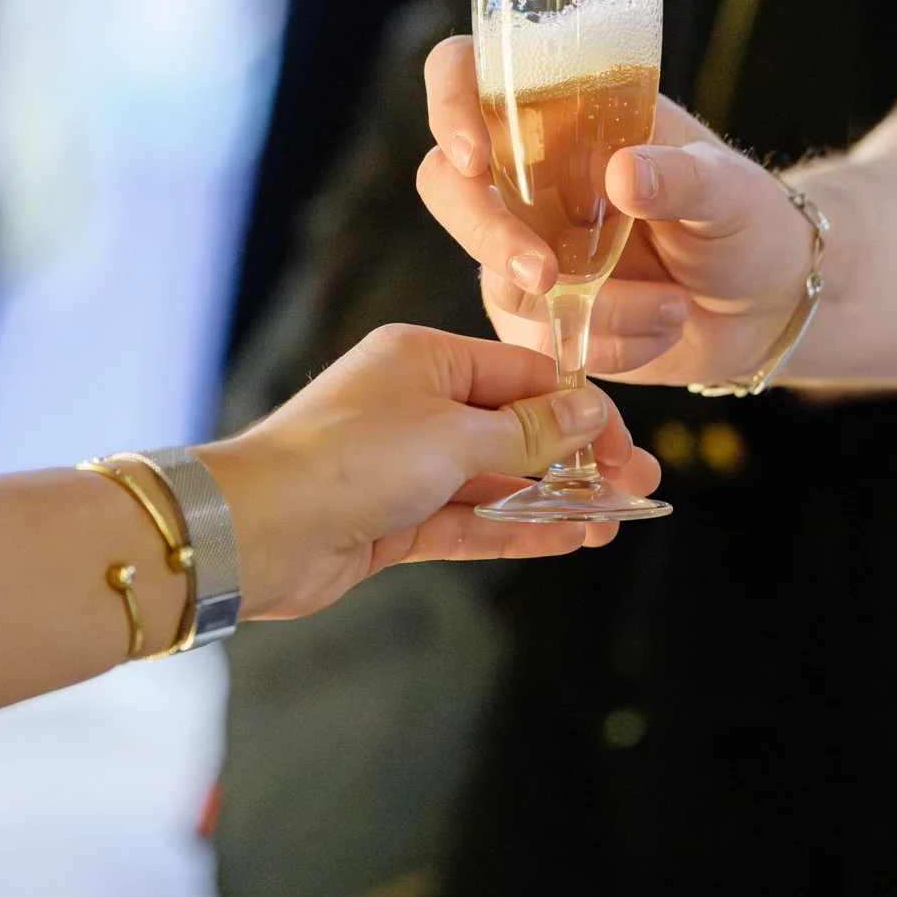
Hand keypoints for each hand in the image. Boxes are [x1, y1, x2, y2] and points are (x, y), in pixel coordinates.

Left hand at [200, 324, 659, 619]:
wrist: (259, 530)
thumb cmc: (348, 460)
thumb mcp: (455, 436)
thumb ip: (529, 432)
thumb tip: (588, 415)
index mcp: (426, 358)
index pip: (526, 374)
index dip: (582, 411)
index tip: (624, 447)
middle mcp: (416, 404)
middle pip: (518, 427)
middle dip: (579, 460)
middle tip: (637, 486)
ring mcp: (406, 464)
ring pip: (498, 479)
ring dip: (554, 500)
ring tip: (612, 521)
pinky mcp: (396, 519)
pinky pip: (471, 520)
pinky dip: (516, 528)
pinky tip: (566, 538)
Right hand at [414, 37, 815, 386]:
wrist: (765, 302)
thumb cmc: (744, 218)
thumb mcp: (728, 188)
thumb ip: (679, 175)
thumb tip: (621, 174)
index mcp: (565, 111)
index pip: (470, 74)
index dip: (451, 104)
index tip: (475, 155)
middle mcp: (530, 174)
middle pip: (447, 184)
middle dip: (486, 232)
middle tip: (547, 275)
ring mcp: (526, 244)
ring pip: (496, 275)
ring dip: (596, 305)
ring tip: (676, 307)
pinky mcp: (540, 313)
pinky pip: (539, 335)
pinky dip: (608, 343)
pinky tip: (662, 329)